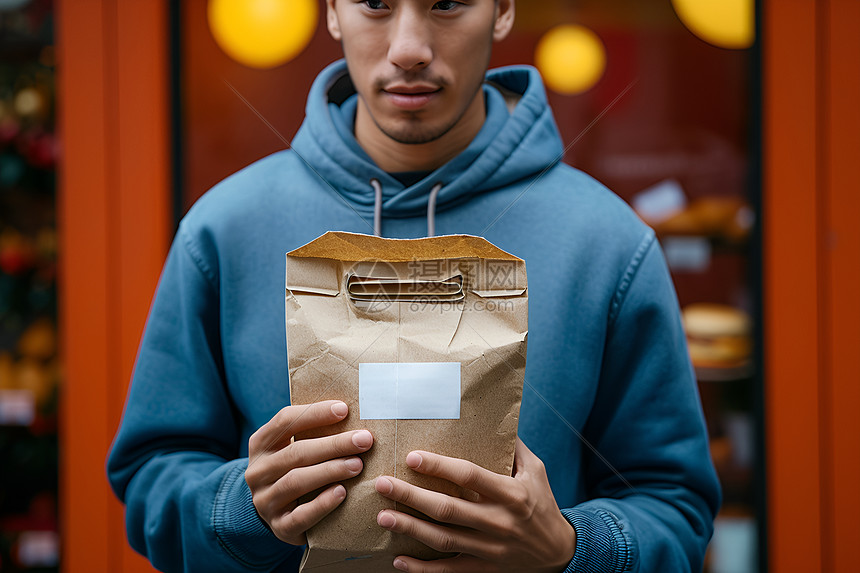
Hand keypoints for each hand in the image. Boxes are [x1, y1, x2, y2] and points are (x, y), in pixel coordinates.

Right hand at [245, 400, 373, 545]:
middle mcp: (257, 472)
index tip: (344, 409)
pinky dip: (322, 504)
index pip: (284, 421)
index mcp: (260, 445)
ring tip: (357, 465)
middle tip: (363, 440)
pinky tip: (342, 492)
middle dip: (333, 444)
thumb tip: (349, 411)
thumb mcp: (294, 448)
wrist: (280, 513)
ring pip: (296, 481)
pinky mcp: (280, 527)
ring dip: (329, 471)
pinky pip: (300, 516)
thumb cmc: (296, 470)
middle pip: (296, 452)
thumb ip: (314, 432)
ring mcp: (265, 501)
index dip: (314, 413)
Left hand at [374, 437, 575, 571]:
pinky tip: (398, 560)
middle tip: (383, 484)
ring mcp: (491, 549)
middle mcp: (500, 522)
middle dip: (412, 496)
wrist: (561, 553)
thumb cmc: (544, 504)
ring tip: (383, 516)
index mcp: (511, 494)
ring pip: (444, 539)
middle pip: (448, 509)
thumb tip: (497, 418)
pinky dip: (423, 569)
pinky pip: (450, 571)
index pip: (470, 477)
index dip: (439, 467)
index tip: (412, 457)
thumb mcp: (536, 471)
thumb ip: (515, 447)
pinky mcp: (486, 570)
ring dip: (410, 528)